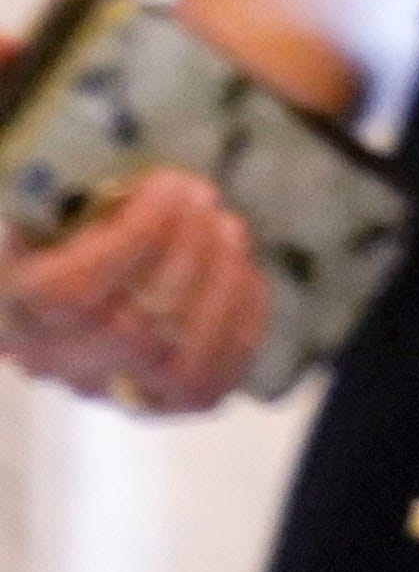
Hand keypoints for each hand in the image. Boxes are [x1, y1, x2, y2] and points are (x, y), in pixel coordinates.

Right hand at [0, 172, 269, 413]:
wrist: (79, 259)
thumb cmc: (73, 213)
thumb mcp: (64, 188)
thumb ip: (86, 181)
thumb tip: (135, 172)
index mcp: (15, 301)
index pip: (67, 294)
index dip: (134, 239)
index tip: (167, 185)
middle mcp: (52, 358)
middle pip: (132, 329)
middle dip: (187, 251)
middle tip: (205, 197)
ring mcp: (105, 386)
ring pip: (178, 365)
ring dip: (219, 287)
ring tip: (226, 230)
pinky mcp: (157, 398)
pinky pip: (209, 382)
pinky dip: (240, 324)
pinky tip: (242, 272)